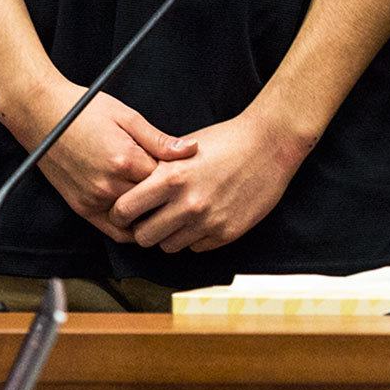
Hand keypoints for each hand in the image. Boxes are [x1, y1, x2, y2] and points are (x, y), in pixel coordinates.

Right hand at [0, 70, 194, 242]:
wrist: (40, 114)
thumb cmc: (84, 109)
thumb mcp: (127, 116)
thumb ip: (159, 139)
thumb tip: (192, 150)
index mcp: (125, 160)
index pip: (167, 181)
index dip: (179, 177)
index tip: (185, 172)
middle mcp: (109, 185)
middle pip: (153, 203)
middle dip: (167, 198)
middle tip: (178, 190)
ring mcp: (93, 200)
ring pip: (137, 221)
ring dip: (151, 215)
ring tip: (163, 205)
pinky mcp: (82, 208)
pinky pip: (114, 231)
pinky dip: (131, 229)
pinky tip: (143, 220)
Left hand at [107, 108, 311, 252]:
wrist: (269, 145)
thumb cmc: (225, 141)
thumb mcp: (183, 150)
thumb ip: (157, 171)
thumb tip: (132, 189)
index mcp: (170, 178)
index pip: (124, 210)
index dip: (120, 213)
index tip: (125, 212)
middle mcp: (187, 203)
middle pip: (143, 237)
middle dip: (143, 229)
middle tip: (150, 220)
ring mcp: (208, 221)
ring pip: (169, 247)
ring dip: (169, 236)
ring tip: (178, 219)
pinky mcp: (227, 233)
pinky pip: (196, 248)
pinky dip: (194, 238)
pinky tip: (201, 220)